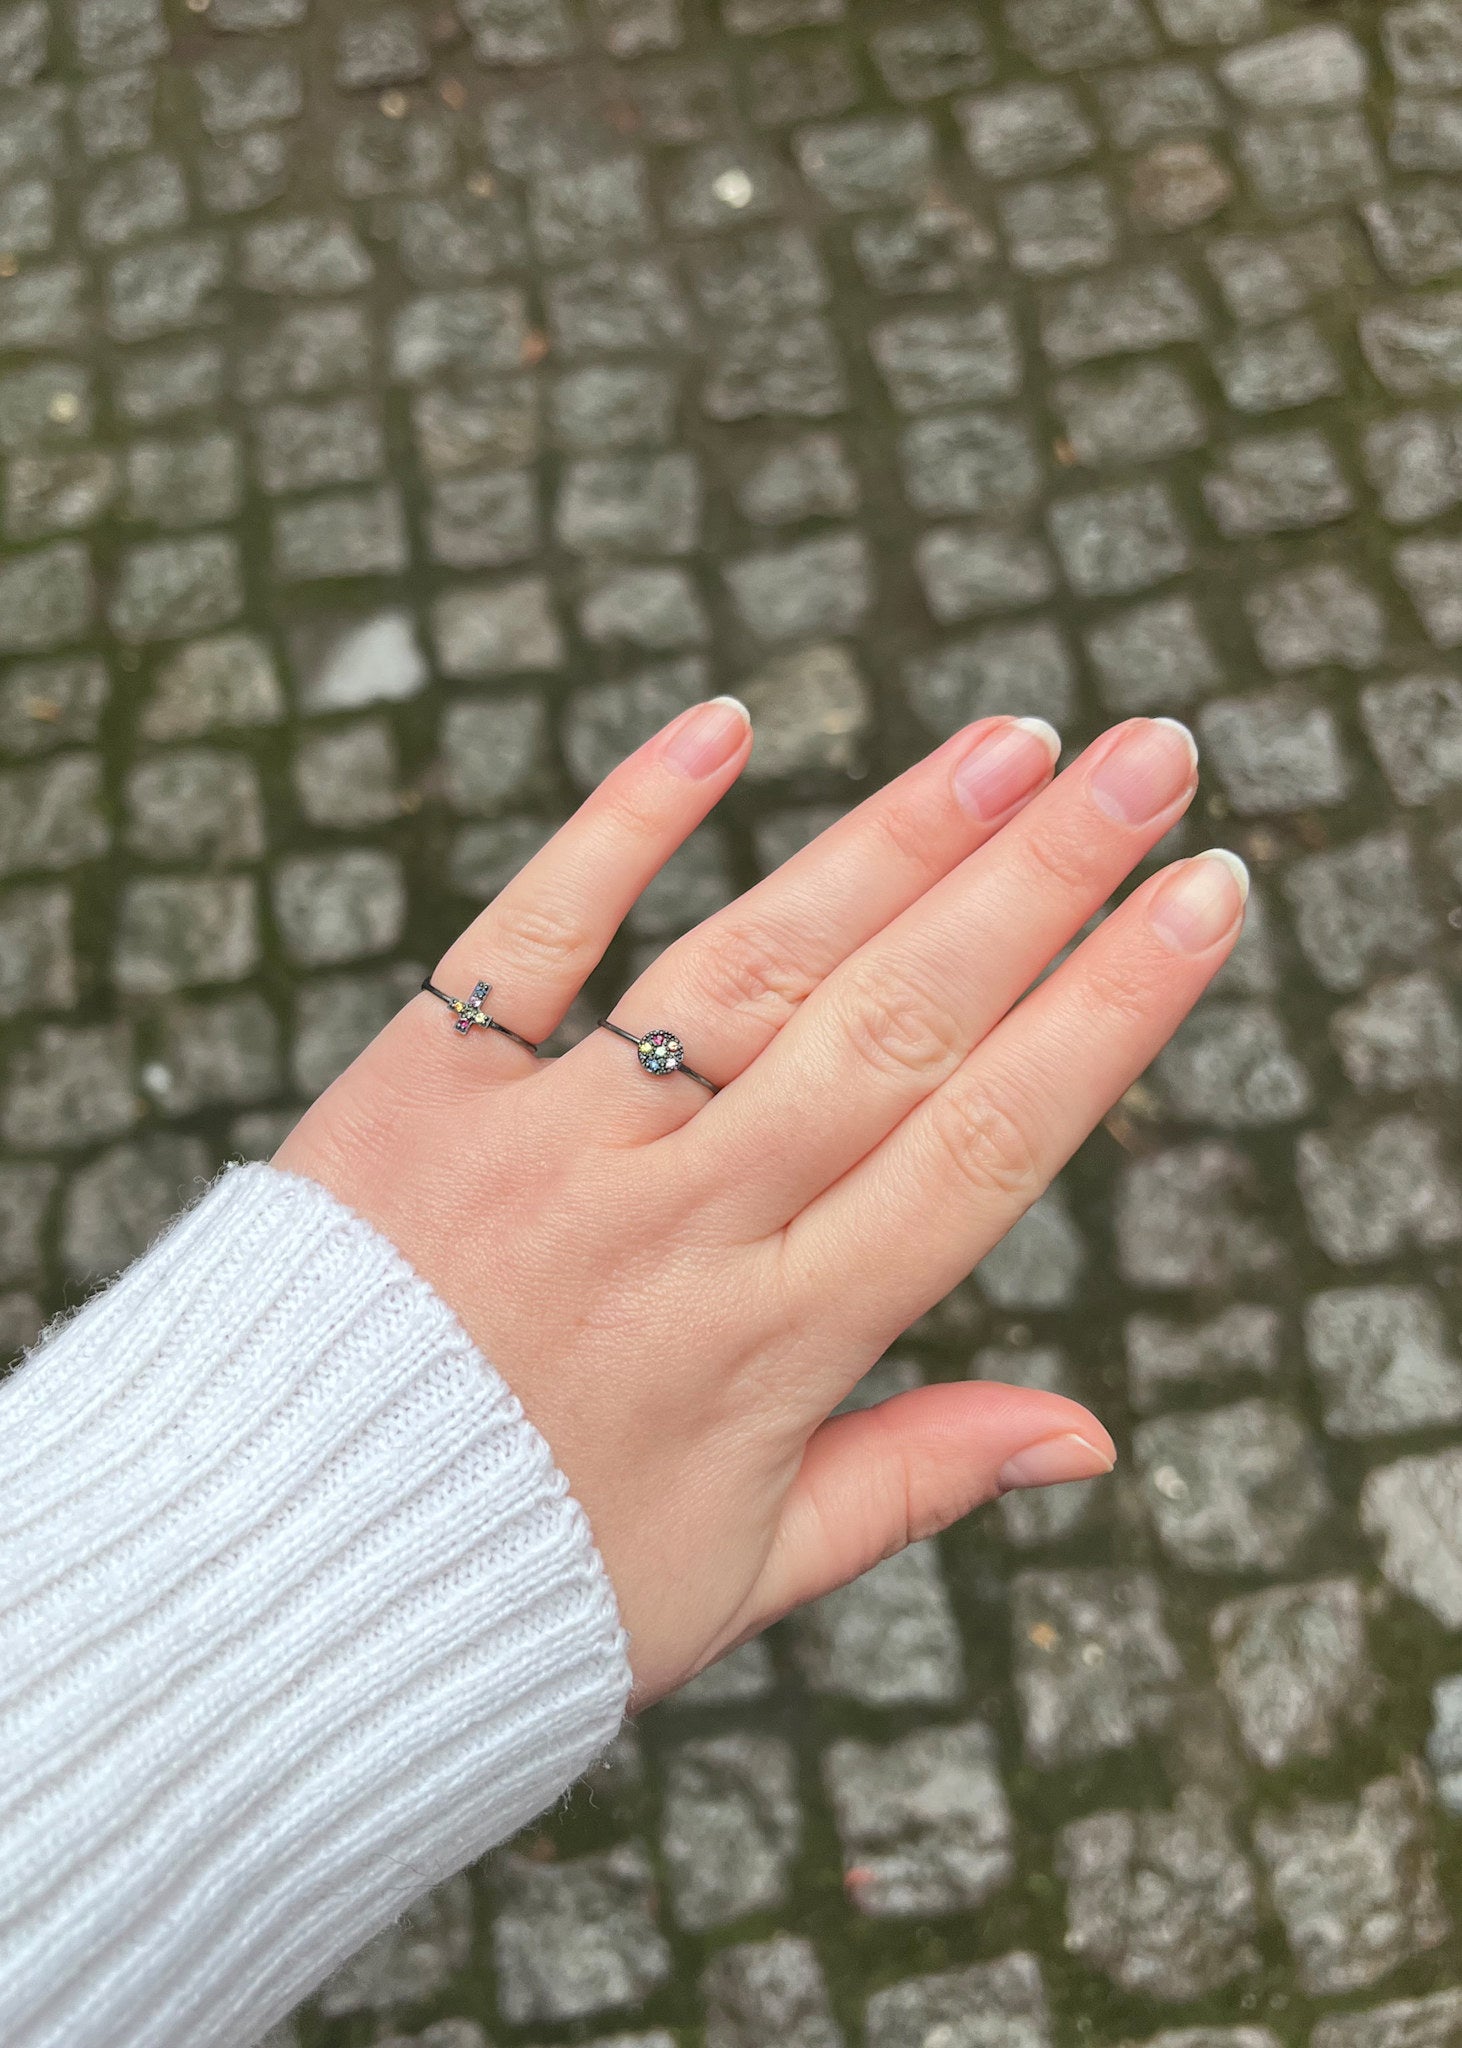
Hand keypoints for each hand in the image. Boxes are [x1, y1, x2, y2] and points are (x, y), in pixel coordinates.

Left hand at [275, 699, 1242, 1703]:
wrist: (254, 1578)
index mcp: (775, 1345)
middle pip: (898, 1024)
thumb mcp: (738, 1577)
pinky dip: (622, 823)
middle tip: (1157, 752)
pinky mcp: (419, 1086)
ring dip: (893, 840)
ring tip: (1011, 740)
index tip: (1205, 898)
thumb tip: (1095, 1437)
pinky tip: (723, 727)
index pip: (982, 1147)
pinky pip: (530, 933)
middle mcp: (680, 1223)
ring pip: (754, 964)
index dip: (1107, 1016)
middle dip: (1045, 880)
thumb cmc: (517, 1583)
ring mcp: (548, 1142)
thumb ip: (914, 1482)